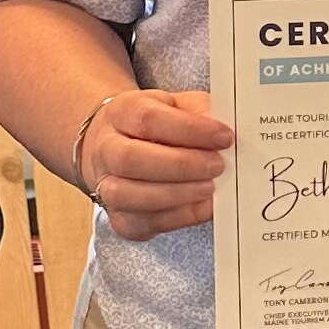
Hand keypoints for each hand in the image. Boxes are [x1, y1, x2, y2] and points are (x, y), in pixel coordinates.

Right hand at [83, 90, 232, 240]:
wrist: (120, 147)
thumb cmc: (155, 125)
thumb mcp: (177, 105)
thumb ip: (199, 112)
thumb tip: (221, 133)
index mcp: (120, 112)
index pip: (148, 119)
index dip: (189, 129)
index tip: (223, 137)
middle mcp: (105, 149)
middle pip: (130, 159)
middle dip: (180, 165)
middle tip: (216, 165)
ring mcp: (105, 186)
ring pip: (128, 195)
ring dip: (176, 194)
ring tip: (210, 187)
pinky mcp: (119, 218)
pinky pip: (142, 223)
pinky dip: (177, 217)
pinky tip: (201, 206)